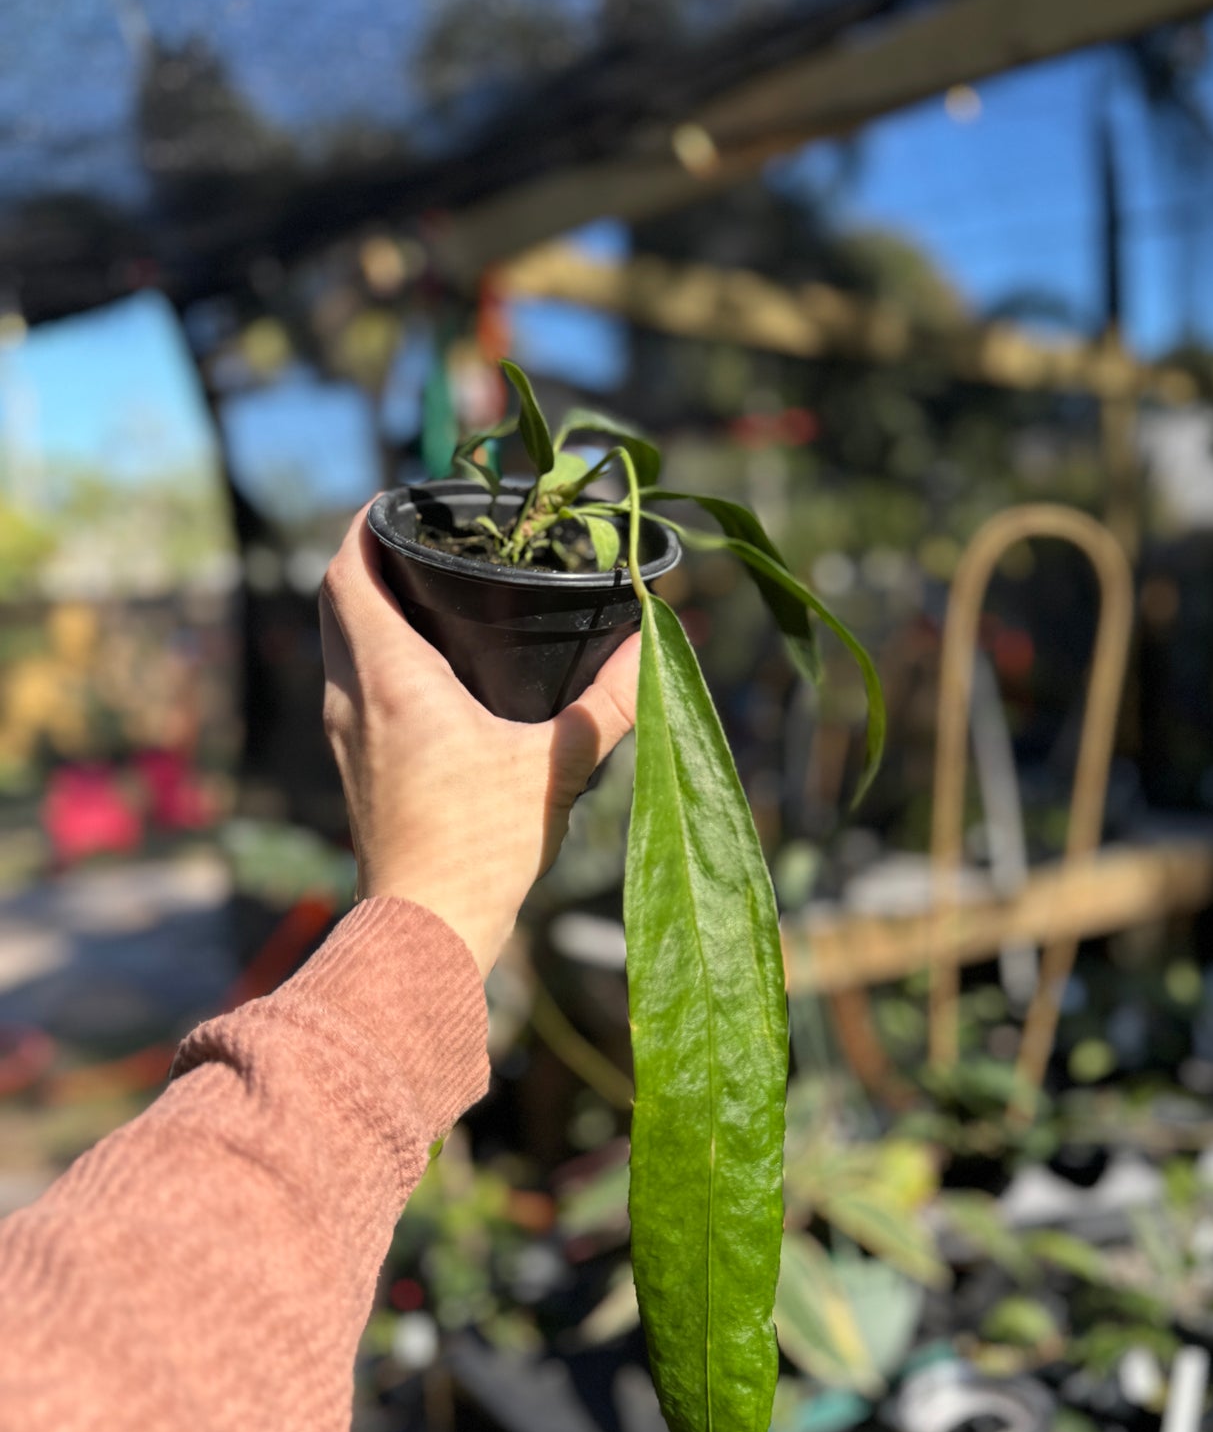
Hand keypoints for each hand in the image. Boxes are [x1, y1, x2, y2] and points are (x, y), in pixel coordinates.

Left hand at [319, 509, 639, 976]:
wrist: (425, 929)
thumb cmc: (480, 844)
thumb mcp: (558, 766)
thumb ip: (609, 704)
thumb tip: (655, 648)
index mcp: (389, 678)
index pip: (348, 573)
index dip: (365, 527)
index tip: (400, 502)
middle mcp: (351, 697)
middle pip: (337, 602)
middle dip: (370, 562)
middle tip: (424, 542)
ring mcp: (345, 737)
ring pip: (341, 647)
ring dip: (370, 612)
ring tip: (427, 596)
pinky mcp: (355, 770)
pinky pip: (352, 687)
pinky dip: (375, 658)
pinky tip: (427, 674)